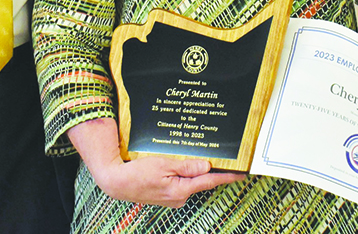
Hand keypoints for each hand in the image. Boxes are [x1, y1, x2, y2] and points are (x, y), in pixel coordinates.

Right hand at [67, 118, 244, 207]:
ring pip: (191, 181)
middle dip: (211, 170)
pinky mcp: (167, 195)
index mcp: (181, 189)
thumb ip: (186, 166)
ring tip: (201, 159)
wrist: (117, 182)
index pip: (209, 180)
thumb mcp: (162, 164)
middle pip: (201, 180)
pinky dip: (184, 174)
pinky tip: (181, 165)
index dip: (226, 175)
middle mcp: (179, 197)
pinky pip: (181, 183)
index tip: (241, 172)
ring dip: (196, 171)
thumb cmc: (136, 173)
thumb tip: (207, 166)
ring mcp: (173, 197)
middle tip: (224, 159)